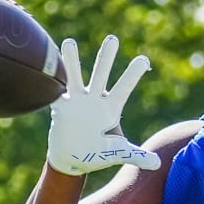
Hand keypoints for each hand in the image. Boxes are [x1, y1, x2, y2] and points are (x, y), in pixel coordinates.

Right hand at [46, 35, 160, 175]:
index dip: (133, 74)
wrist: (73, 159)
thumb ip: (136, 155)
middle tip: (113, 39)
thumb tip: (157, 164)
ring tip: (70, 42)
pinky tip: (46, 66)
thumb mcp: (118, 153)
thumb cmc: (98, 153)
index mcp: (111, 108)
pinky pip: (55, 92)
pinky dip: (51, 82)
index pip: (124, 87)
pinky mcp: (60, 107)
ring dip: (72, 61)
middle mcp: (94, 99)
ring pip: (74, 76)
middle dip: (106, 58)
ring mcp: (76, 101)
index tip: (144, 59)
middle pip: (102, 74)